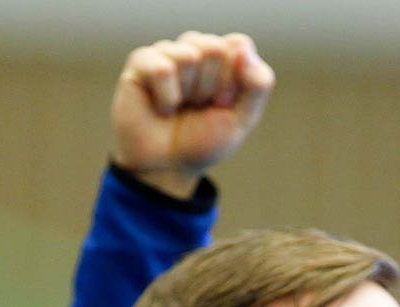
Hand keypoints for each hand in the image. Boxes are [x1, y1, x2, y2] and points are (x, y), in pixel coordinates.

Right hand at [111, 32, 275, 199]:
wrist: (167, 169)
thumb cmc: (203, 142)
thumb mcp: (243, 119)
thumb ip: (259, 84)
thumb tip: (243, 50)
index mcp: (222, 57)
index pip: (238, 44)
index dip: (234, 80)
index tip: (224, 104)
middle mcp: (195, 48)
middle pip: (214, 48)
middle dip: (210, 88)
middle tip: (198, 107)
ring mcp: (166, 53)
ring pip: (189, 55)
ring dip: (188, 92)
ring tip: (179, 107)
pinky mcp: (140, 63)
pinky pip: (162, 69)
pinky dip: (166, 98)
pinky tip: (161, 108)